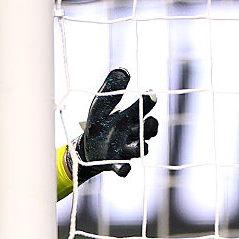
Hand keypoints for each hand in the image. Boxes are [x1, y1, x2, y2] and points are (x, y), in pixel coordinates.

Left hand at [66, 68, 158, 183]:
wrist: (87, 147)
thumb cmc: (99, 124)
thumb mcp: (101, 105)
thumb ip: (111, 89)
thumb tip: (122, 69)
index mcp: (131, 116)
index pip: (145, 107)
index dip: (148, 102)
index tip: (149, 94)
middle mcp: (133, 133)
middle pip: (149, 129)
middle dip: (151, 126)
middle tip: (149, 122)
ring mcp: (126, 149)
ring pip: (140, 148)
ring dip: (139, 146)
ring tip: (137, 145)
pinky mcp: (116, 163)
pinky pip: (124, 168)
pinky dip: (125, 169)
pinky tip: (124, 168)